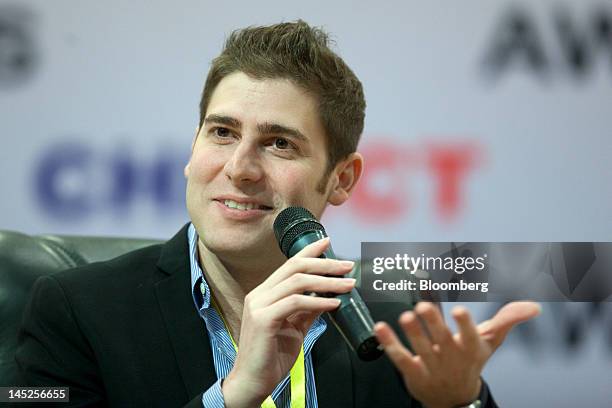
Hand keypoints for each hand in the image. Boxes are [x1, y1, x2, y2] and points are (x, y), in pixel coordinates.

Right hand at [222, 237, 355, 407]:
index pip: (289, 265)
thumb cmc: (271, 356)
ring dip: (327, 281)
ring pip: (297, 282)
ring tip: (348, 284)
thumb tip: (327, 295)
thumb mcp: (294, 328)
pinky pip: (296, 303)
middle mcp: (259, 295)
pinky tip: (335, 303)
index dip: (309, 251)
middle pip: (294, 268)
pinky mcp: (263, 319)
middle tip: (347, 265)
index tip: (328, 242)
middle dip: (324, 263)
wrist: (253, 382)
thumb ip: (307, 310)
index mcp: (264, 294)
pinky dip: (319, 301)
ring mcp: (259, 306)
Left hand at [374, 301, 540, 407]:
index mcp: (470, 349)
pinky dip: (389, 343)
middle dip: (432, 322)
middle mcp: (450, 357)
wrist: (454, 397)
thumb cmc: (471, 361)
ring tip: (405, 316)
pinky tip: (380, 328)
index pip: (469, 336)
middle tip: (422, 306)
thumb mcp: (491, 341)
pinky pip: (400, 357)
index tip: (461, 310)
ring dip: (412, 332)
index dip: (465, 325)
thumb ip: (508, 320)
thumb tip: (534, 306)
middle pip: (441, 339)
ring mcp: (430, 365)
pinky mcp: (412, 371)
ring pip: (420, 347)